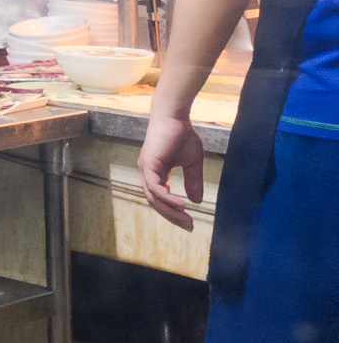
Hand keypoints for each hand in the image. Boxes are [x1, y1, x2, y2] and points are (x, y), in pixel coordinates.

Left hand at [138, 113, 204, 231]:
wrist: (175, 116)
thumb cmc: (182, 135)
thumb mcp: (192, 163)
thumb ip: (193, 181)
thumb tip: (196, 201)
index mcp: (156, 174)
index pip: (161, 199)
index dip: (173, 212)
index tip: (189, 222)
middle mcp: (148, 174)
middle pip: (156, 203)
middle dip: (172, 216)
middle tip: (188, 226)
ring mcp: (146, 169)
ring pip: (154, 198)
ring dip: (170, 210)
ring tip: (186, 219)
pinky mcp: (148, 164)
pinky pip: (155, 188)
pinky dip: (167, 198)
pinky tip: (182, 205)